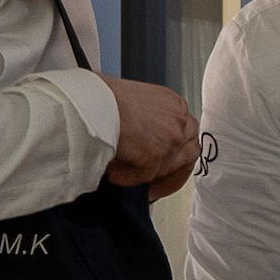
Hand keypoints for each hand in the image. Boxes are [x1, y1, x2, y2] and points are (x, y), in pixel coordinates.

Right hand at [102, 77, 199, 193]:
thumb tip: (137, 136)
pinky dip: (130, 179)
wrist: (91, 102)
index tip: (163, 161)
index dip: (175, 150)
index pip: (186, 132)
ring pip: (169, 168)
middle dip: (172, 170)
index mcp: (174, 103)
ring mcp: (171, 139)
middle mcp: (178, 120)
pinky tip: (115, 176)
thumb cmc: (101, 96)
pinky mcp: (156, 156)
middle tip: (156, 183)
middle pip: (189, 153)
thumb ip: (145, 118)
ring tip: (126, 176)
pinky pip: (146, 176)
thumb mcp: (133, 99)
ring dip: (149, 177)